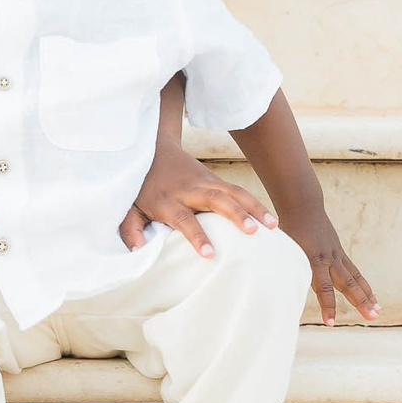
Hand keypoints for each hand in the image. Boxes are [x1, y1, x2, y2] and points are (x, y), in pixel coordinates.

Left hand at [117, 142, 278, 258]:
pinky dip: (255, 203)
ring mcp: (205, 182)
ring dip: (254, 207)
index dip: (197, 236)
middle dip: (235, 214)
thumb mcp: (128, 207)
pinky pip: (239, 191)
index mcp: (167, 200)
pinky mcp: (216, 180)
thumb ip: (131, 229)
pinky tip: (271, 219)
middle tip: (252, 231)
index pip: (184, 219)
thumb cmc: (140, 186)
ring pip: (234, 192)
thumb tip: (138, 250)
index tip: (210, 254)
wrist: (153, 148)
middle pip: (215, 199)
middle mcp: (189, 189)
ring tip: (273, 225)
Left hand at [280, 208, 379, 325]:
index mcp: (313, 259)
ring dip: (367, 296)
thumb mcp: (283, 250)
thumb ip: (286, 269)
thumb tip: (276, 293)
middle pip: (347, 283)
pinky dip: (363, 285)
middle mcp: (328, 258)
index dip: (328, 306)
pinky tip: (371, 297)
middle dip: (360, 301)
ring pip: (355, 278)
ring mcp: (336, 255)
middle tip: (371, 318)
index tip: (331, 323)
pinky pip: (354, 272)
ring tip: (377, 312)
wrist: (302, 207)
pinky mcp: (340, 252)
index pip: (323, 287)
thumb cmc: (287, 230)